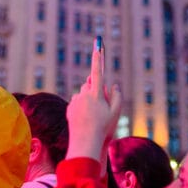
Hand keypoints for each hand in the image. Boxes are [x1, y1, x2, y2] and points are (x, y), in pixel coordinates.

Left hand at [65, 46, 121, 172]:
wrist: (85, 142)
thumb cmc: (104, 128)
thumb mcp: (116, 113)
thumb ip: (117, 96)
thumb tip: (114, 85)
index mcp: (96, 94)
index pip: (97, 72)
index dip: (97, 59)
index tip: (97, 46)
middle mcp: (83, 94)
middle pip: (90, 85)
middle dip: (95, 90)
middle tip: (101, 105)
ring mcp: (75, 101)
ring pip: (83, 95)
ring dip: (88, 100)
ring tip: (93, 116)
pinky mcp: (69, 108)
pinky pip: (77, 103)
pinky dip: (81, 107)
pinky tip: (85, 119)